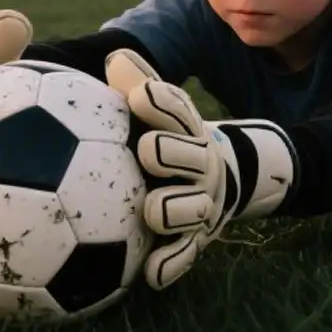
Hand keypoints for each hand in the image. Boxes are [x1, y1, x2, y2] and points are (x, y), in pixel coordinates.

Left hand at [106, 48, 295, 289]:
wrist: (215, 178)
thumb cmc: (168, 136)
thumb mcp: (158, 109)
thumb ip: (136, 84)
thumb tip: (115, 56)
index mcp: (185, 129)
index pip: (176, 110)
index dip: (160, 102)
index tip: (140, 95)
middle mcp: (198, 165)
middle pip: (188, 157)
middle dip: (170, 153)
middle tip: (147, 150)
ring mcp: (200, 203)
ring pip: (191, 209)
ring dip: (171, 208)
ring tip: (151, 210)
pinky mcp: (194, 239)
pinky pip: (184, 256)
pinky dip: (171, 265)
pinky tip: (151, 275)